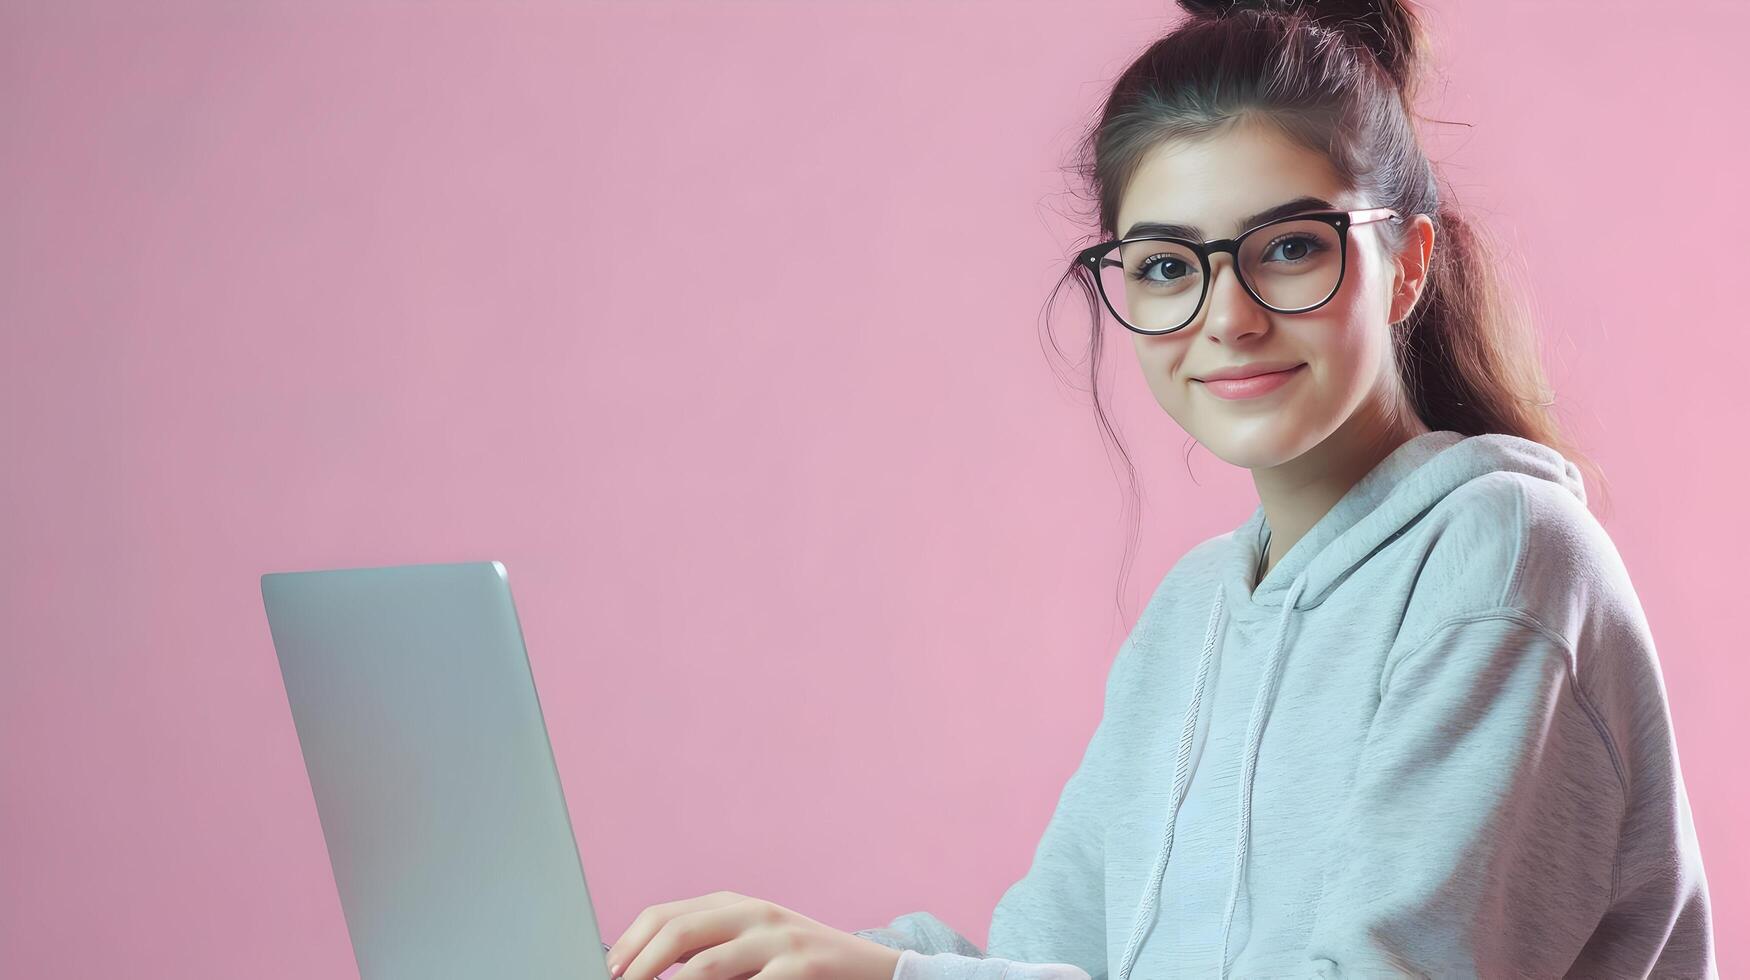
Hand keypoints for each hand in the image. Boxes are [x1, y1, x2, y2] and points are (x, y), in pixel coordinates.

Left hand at [603, 889, 903, 979]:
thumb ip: (705, 951)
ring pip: (709, 964)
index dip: (630, 944)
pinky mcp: (804, 965)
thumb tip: (641, 969)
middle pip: (679, 931)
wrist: (869, 969)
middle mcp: (754, 912)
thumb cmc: (796, 966)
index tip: (608, 972)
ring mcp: (780, 937)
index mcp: (732, 905)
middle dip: (642, 965)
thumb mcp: (751, 948)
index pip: (664, 915)